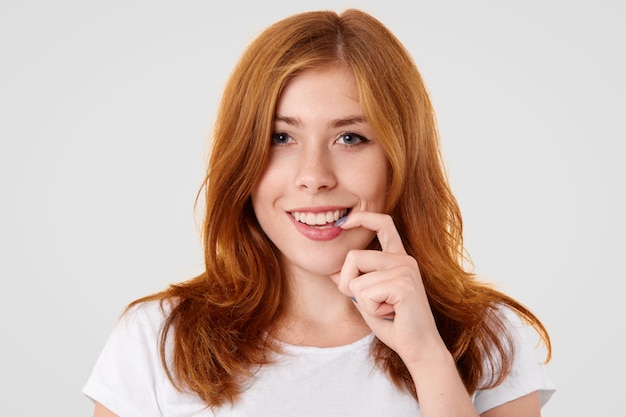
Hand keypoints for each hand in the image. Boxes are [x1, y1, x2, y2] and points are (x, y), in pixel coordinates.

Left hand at [331, 211, 444, 363]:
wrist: (418, 348)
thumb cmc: (394, 325)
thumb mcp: (367, 300)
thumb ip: (354, 282)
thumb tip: (332, 271)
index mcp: (398, 258)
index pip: (383, 224)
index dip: (362, 217)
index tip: (344, 221)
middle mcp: (403, 259)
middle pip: (353, 257)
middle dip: (348, 284)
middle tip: (370, 303)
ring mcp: (405, 269)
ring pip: (356, 280)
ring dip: (362, 302)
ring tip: (385, 310)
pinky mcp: (403, 284)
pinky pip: (365, 294)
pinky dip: (371, 310)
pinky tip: (390, 314)